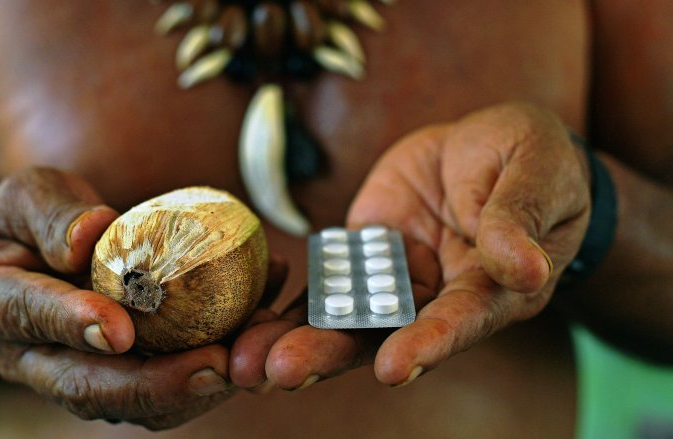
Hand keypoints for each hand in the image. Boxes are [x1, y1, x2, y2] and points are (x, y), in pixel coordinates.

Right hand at [0, 167, 236, 429]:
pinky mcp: (116, 380)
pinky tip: (254, 334)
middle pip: (86, 386)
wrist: (26, 263)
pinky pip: (161, 390)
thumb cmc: (27, 223)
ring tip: (245, 362)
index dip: (73, 324)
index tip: (119, 329)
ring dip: (191, 389)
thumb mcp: (26, 196)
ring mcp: (73, 377)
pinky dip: (209, 371)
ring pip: (130, 403)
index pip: (29, 316)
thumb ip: (53, 213)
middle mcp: (29, 357)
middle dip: (153, 384)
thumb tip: (92, 234)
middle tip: (214, 365)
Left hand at [230, 102, 590, 388]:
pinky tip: (246, 323)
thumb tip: (525, 269)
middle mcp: (437, 296)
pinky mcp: (363, 251)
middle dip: (331, 355)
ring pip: (344, 317)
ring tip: (245, 364)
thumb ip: (519, 218)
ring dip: (295, 339)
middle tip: (280, 374)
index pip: (460, 320)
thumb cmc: (532, 161)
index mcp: (491, 288)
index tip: (393, 368)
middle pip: (383, 334)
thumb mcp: (536, 173)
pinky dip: (288, 303)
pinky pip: (325, 281)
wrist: (488, 146)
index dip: (428, 344)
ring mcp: (394, 276)